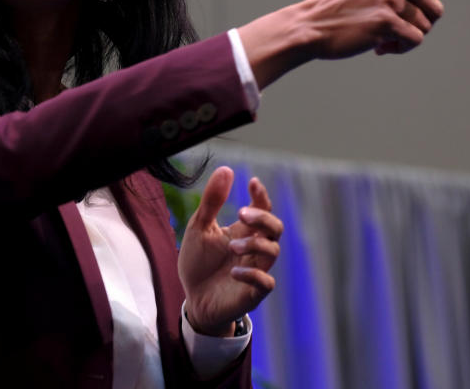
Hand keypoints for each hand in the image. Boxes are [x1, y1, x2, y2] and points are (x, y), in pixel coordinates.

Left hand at [178, 167, 282, 336]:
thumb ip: (212, 202)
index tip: (252, 182)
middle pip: (276, 227)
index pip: (262, 209)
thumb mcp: (199, 228)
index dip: (261, 195)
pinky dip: (254, 274)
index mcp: (244, 231)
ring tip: (232, 246)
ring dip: (255, 244)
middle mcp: (254, 248)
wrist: (193, 299)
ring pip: (273, 251)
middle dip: (263, 218)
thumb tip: (226, 169)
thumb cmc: (198, 263)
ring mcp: (256, 269)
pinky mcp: (252, 293)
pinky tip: (235, 272)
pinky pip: (266, 282)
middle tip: (242, 213)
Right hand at [238, 0, 469, 87]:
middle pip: (434, 9)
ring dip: (405, 40)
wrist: (311, 26)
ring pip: (424, 29)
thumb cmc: (342, 11)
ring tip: (379, 39)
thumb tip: (428, 20)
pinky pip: (413, 41)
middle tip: (390, 30)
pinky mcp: (386, 20)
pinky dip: (399, 49)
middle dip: (419, 25)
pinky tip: (378, 48)